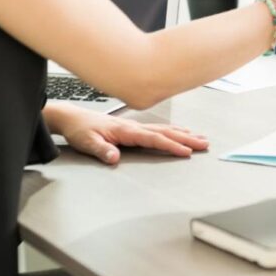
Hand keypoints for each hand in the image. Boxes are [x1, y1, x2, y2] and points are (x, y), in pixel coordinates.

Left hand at [47, 103, 209, 164]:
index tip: (187, 151)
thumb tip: (115, 158)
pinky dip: (172, 131)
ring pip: (164, 129)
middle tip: (204, 144)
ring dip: (183, 134)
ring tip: (199, 138)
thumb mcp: (87, 142)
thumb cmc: (79, 129)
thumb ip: (102, 150)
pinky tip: (178, 133)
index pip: (154, 139)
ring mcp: (134, 125)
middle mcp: (133, 126)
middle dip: (187, 138)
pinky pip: (158, 129)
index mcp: (126, 130)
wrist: (71, 118)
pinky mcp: (132, 127)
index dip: (171, 145)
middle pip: (165, 132)